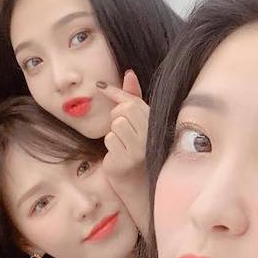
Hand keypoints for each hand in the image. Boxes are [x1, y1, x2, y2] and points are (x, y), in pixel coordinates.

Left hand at [97, 70, 150, 232]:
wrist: (142, 185)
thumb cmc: (141, 149)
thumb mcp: (142, 122)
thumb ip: (135, 98)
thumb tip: (129, 73)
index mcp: (157, 124)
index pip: (133, 102)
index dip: (116, 93)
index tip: (100, 86)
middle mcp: (150, 136)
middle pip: (121, 112)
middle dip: (117, 118)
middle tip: (124, 132)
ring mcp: (138, 150)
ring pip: (114, 127)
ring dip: (114, 135)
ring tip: (125, 146)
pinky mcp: (124, 161)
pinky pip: (109, 142)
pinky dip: (111, 148)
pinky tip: (121, 156)